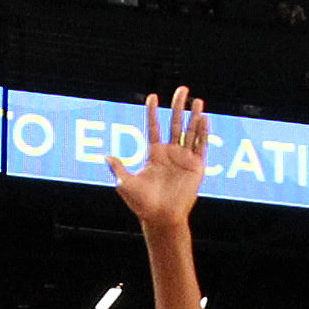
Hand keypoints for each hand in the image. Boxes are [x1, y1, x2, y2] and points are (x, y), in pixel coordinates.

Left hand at [109, 87, 208, 228]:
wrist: (161, 219)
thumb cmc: (142, 204)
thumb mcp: (126, 184)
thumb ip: (118, 169)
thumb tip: (106, 156)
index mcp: (154, 154)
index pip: (154, 128)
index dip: (152, 113)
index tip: (152, 97)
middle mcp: (170, 153)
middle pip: (175, 123)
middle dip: (178, 106)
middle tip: (182, 89)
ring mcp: (184, 158)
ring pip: (190, 131)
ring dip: (194, 116)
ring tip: (196, 100)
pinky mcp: (196, 166)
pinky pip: (201, 145)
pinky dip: (202, 132)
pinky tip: (203, 118)